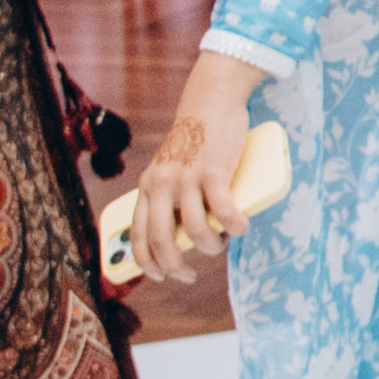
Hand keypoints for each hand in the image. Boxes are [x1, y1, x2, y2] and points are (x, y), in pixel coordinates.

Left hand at [124, 59, 267, 284]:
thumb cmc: (194, 140)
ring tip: (220, 243)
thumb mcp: (171, 169)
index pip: (138, 234)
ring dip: (210, 247)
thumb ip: (172, 197)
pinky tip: (240, 227)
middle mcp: (161, 184)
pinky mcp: (213, 171)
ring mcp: (187, 178)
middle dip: (175, 267)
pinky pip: (224, 211)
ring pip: (196, 230)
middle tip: (189, 276)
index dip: (146, 262)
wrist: (209, 102)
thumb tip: (188, 235)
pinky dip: (234, 226)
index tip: (161, 276)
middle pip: (162, 240)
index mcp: (147, 186)